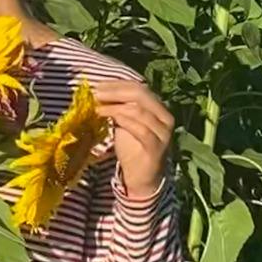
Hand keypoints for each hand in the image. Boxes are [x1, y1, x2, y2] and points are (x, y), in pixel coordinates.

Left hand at [94, 80, 174, 198]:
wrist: (142, 177)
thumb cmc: (132, 146)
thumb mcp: (124, 122)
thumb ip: (118, 106)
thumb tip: (99, 90)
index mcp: (158, 107)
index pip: (138, 87)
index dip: (117, 84)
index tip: (98, 85)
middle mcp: (165, 117)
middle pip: (141, 94)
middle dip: (115, 92)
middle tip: (96, 94)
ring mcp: (163, 132)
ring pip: (139, 110)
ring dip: (115, 107)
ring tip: (98, 108)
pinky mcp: (157, 147)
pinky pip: (141, 130)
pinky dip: (124, 121)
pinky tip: (110, 119)